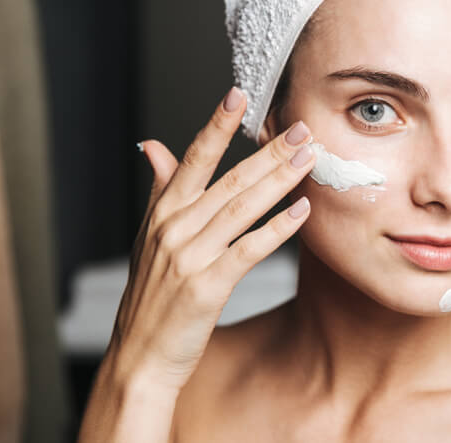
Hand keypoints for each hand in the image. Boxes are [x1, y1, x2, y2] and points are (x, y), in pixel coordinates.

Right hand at [102, 86, 314, 394]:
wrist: (142, 354)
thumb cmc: (151, 295)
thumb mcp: (149, 237)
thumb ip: (160, 189)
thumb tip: (153, 146)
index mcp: (163, 212)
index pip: (193, 158)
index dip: (216, 125)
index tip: (238, 95)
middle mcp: (174, 228)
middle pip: (229, 179)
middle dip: (269, 151)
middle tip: (301, 128)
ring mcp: (189, 256)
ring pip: (243, 208)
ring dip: (280, 180)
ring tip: (309, 159)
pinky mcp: (207, 286)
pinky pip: (249, 249)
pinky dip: (278, 229)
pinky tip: (302, 212)